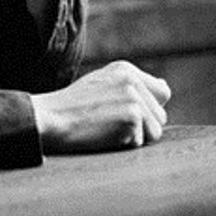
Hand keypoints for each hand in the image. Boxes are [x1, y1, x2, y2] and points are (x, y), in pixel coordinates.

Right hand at [30, 61, 171, 152]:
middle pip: (161, 114)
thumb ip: (130, 85)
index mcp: (126, 69)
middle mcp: (133, 80)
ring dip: (135, 137)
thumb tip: (165, 87)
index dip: (148, 109)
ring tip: (108, 130)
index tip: (125, 114)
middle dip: (143, 126)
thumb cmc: (71, 107)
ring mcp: (134, 97)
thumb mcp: (102, 83)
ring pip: (156, 131)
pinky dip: (125, 145)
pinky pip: (141, 142)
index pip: (162, 92)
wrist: (50, 118)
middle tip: (111, 124)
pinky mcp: (133, 116)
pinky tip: (104, 136)